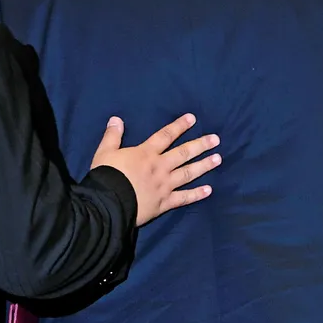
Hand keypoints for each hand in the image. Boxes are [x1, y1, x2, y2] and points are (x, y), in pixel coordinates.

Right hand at [91, 114, 219, 225]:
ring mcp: (164, 185)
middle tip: (215, 139)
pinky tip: (209, 190)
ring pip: (188, 173)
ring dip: (204, 166)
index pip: (165, 136)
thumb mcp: (104, 152)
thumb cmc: (106, 176)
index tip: (193, 119)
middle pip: (183, 153)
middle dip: (200, 145)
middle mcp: (159, 167)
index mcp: (146, 153)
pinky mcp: (164, 203)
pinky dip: (196, 194)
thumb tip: (116, 119)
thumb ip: (112, 136)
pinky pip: (184, 198)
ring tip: (218, 159)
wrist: (109, 202)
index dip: (179, 126)